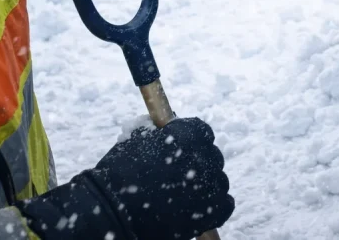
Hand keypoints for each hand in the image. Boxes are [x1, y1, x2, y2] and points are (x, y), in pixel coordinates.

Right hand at [19, 117, 233, 239]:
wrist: (114, 211)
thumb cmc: (119, 173)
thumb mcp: (135, 139)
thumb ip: (155, 130)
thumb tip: (163, 128)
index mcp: (189, 134)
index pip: (202, 132)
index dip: (192, 141)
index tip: (183, 151)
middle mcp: (204, 157)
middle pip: (211, 157)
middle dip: (198, 164)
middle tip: (180, 177)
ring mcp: (209, 185)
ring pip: (218, 181)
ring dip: (206, 185)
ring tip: (186, 195)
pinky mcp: (211, 211)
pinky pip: (224, 204)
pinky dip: (214, 206)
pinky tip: (199, 208)